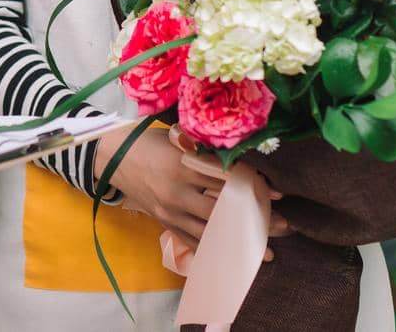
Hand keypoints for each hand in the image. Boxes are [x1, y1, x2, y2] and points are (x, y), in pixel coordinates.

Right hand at [95, 128, 293, 255]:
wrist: (112, 157)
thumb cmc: (148, 142)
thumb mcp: (176, 139)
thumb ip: (205, 149)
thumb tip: (241, 157)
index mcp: (183, 165)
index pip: (225, 180)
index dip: (252, 188)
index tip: (277, 195)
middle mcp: (178, 192)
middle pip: (224, 210)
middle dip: (254, 220)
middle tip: (283, 226)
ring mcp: (171, 212)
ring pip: (212, 232)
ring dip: (240, 242)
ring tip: (267, 250)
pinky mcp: (165, 223)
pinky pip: (194, 241)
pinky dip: (216, 250)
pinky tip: (234, 257)